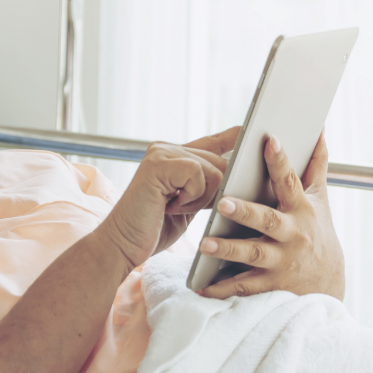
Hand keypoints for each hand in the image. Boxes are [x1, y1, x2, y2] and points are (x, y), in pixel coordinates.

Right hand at [96, 126, 239, 270]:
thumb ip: (206, 186)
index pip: (211, 142)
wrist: (123, 244)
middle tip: (180, 207)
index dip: (232, 137)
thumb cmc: (153, 230)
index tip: (250, 128)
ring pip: (215, 171)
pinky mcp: (160, 164)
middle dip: (213, 193)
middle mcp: (166, 148)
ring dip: (200, 199)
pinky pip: (199, 176)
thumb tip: (236, 177)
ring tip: (172, 207)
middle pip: (221, 162)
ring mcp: (162, 153)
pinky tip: (168, 206)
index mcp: (173, 156)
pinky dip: (191, 198)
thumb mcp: (188, 204)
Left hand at [198, 133, 344, 299]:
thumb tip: (319, 129)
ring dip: (227, 250)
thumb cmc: (317, 232)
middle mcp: (291, 234)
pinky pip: (243, 287)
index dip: (280, 161)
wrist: (328, 285)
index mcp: (300, 209)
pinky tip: (200, 286)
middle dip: (245, 211)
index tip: (269, 140)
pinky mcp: (269, 286)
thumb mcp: (320, 199)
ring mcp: (280, 262)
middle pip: (267, 221)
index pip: (289, 181)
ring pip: (252, 255)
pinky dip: (221, 289)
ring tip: (203, 245)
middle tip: (222, 202)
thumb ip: (316, 164)